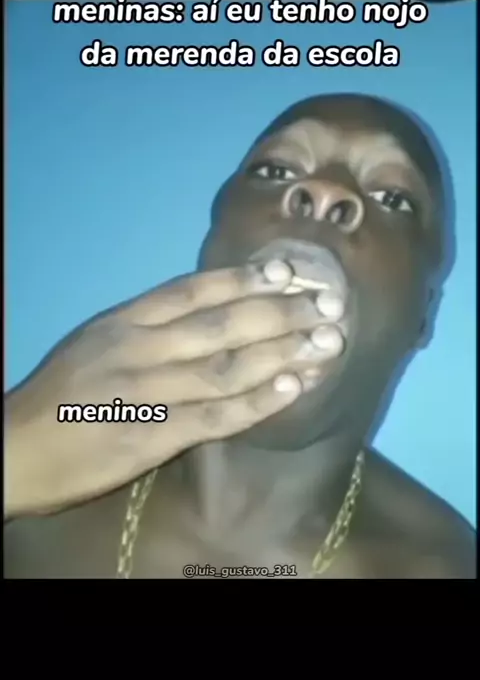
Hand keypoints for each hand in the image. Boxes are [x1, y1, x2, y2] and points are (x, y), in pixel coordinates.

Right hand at [4, 261, 343, 517]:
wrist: (17, 446)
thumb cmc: (63, 389)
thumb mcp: (100, 338)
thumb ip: (152, 322)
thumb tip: (211, 305)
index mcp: (126, 320)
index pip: (195, 291)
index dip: (245, 279)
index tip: (289, 270)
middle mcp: (139, 348)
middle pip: (221, 324)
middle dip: (280, 312)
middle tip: (329, 305)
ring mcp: (146, 393)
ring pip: (225, 368)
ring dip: (281, 354)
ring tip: (325, 345)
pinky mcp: (150, 437)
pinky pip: (212, 417)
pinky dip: (254, 403)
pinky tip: (290, 390)